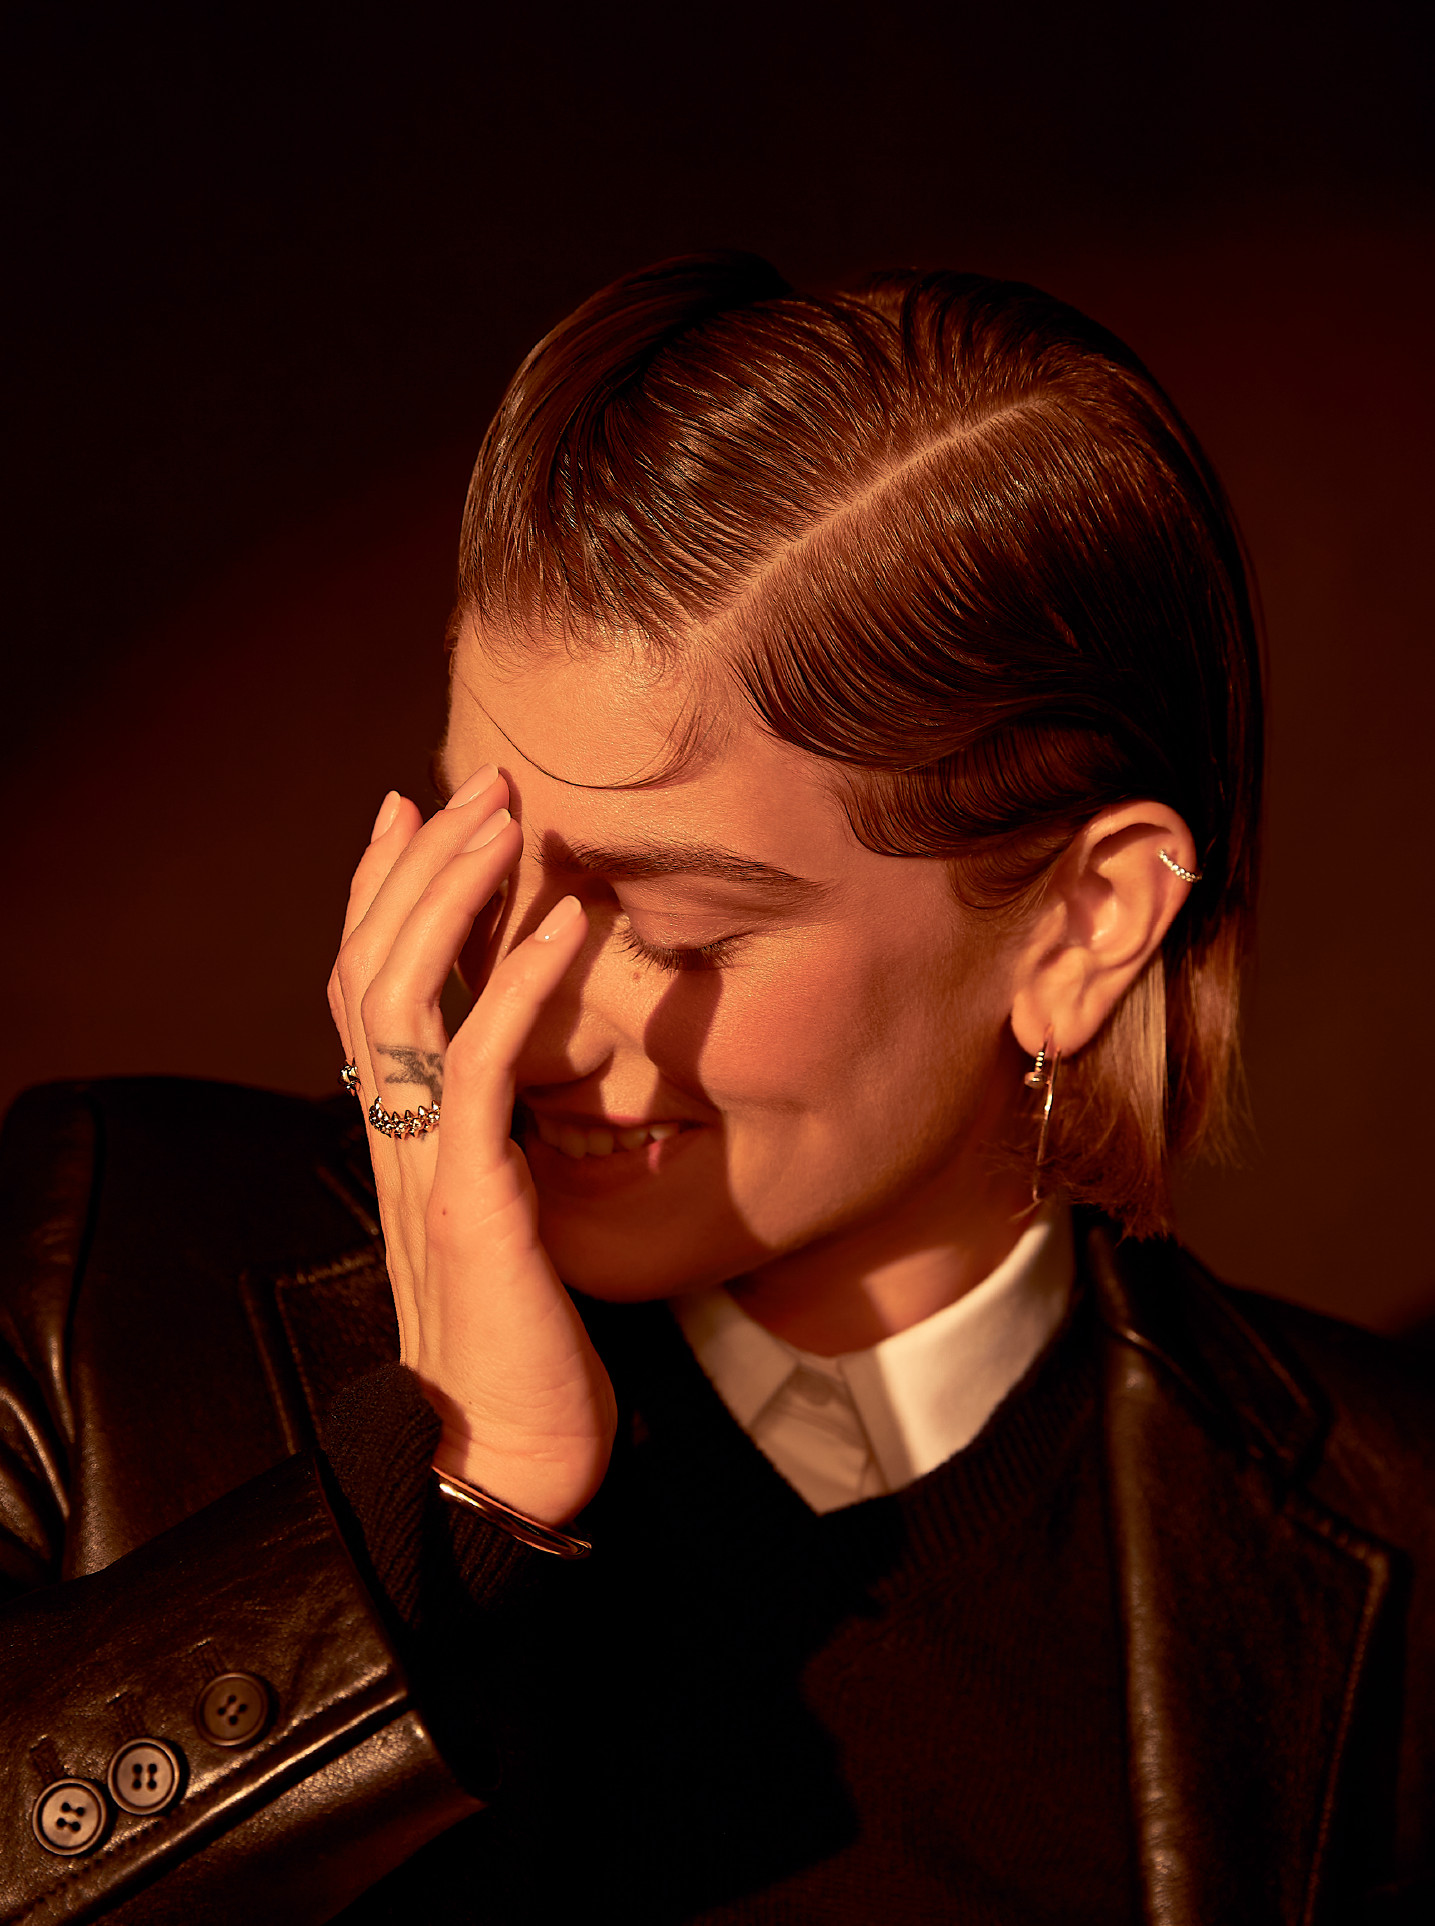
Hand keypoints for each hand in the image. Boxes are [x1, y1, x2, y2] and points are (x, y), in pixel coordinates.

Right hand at [328, 770, 616, 1524]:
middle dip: (419, 866)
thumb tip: (521, 1096)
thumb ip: (495, 1151)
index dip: (382, 895)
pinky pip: (481, 1064)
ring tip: (505, 815)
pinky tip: (568, 918)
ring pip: (400, 996)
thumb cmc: (522, 1352)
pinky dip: (520, 979)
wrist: (504, 1463)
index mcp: (401, 1139)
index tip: (412, 815)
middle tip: (473, 784)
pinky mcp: (471, 1197)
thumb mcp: (504, 1224)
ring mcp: (424, 1164)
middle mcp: (394, 1139)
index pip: (366, 992)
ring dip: (453, 894)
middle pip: (369, 969)